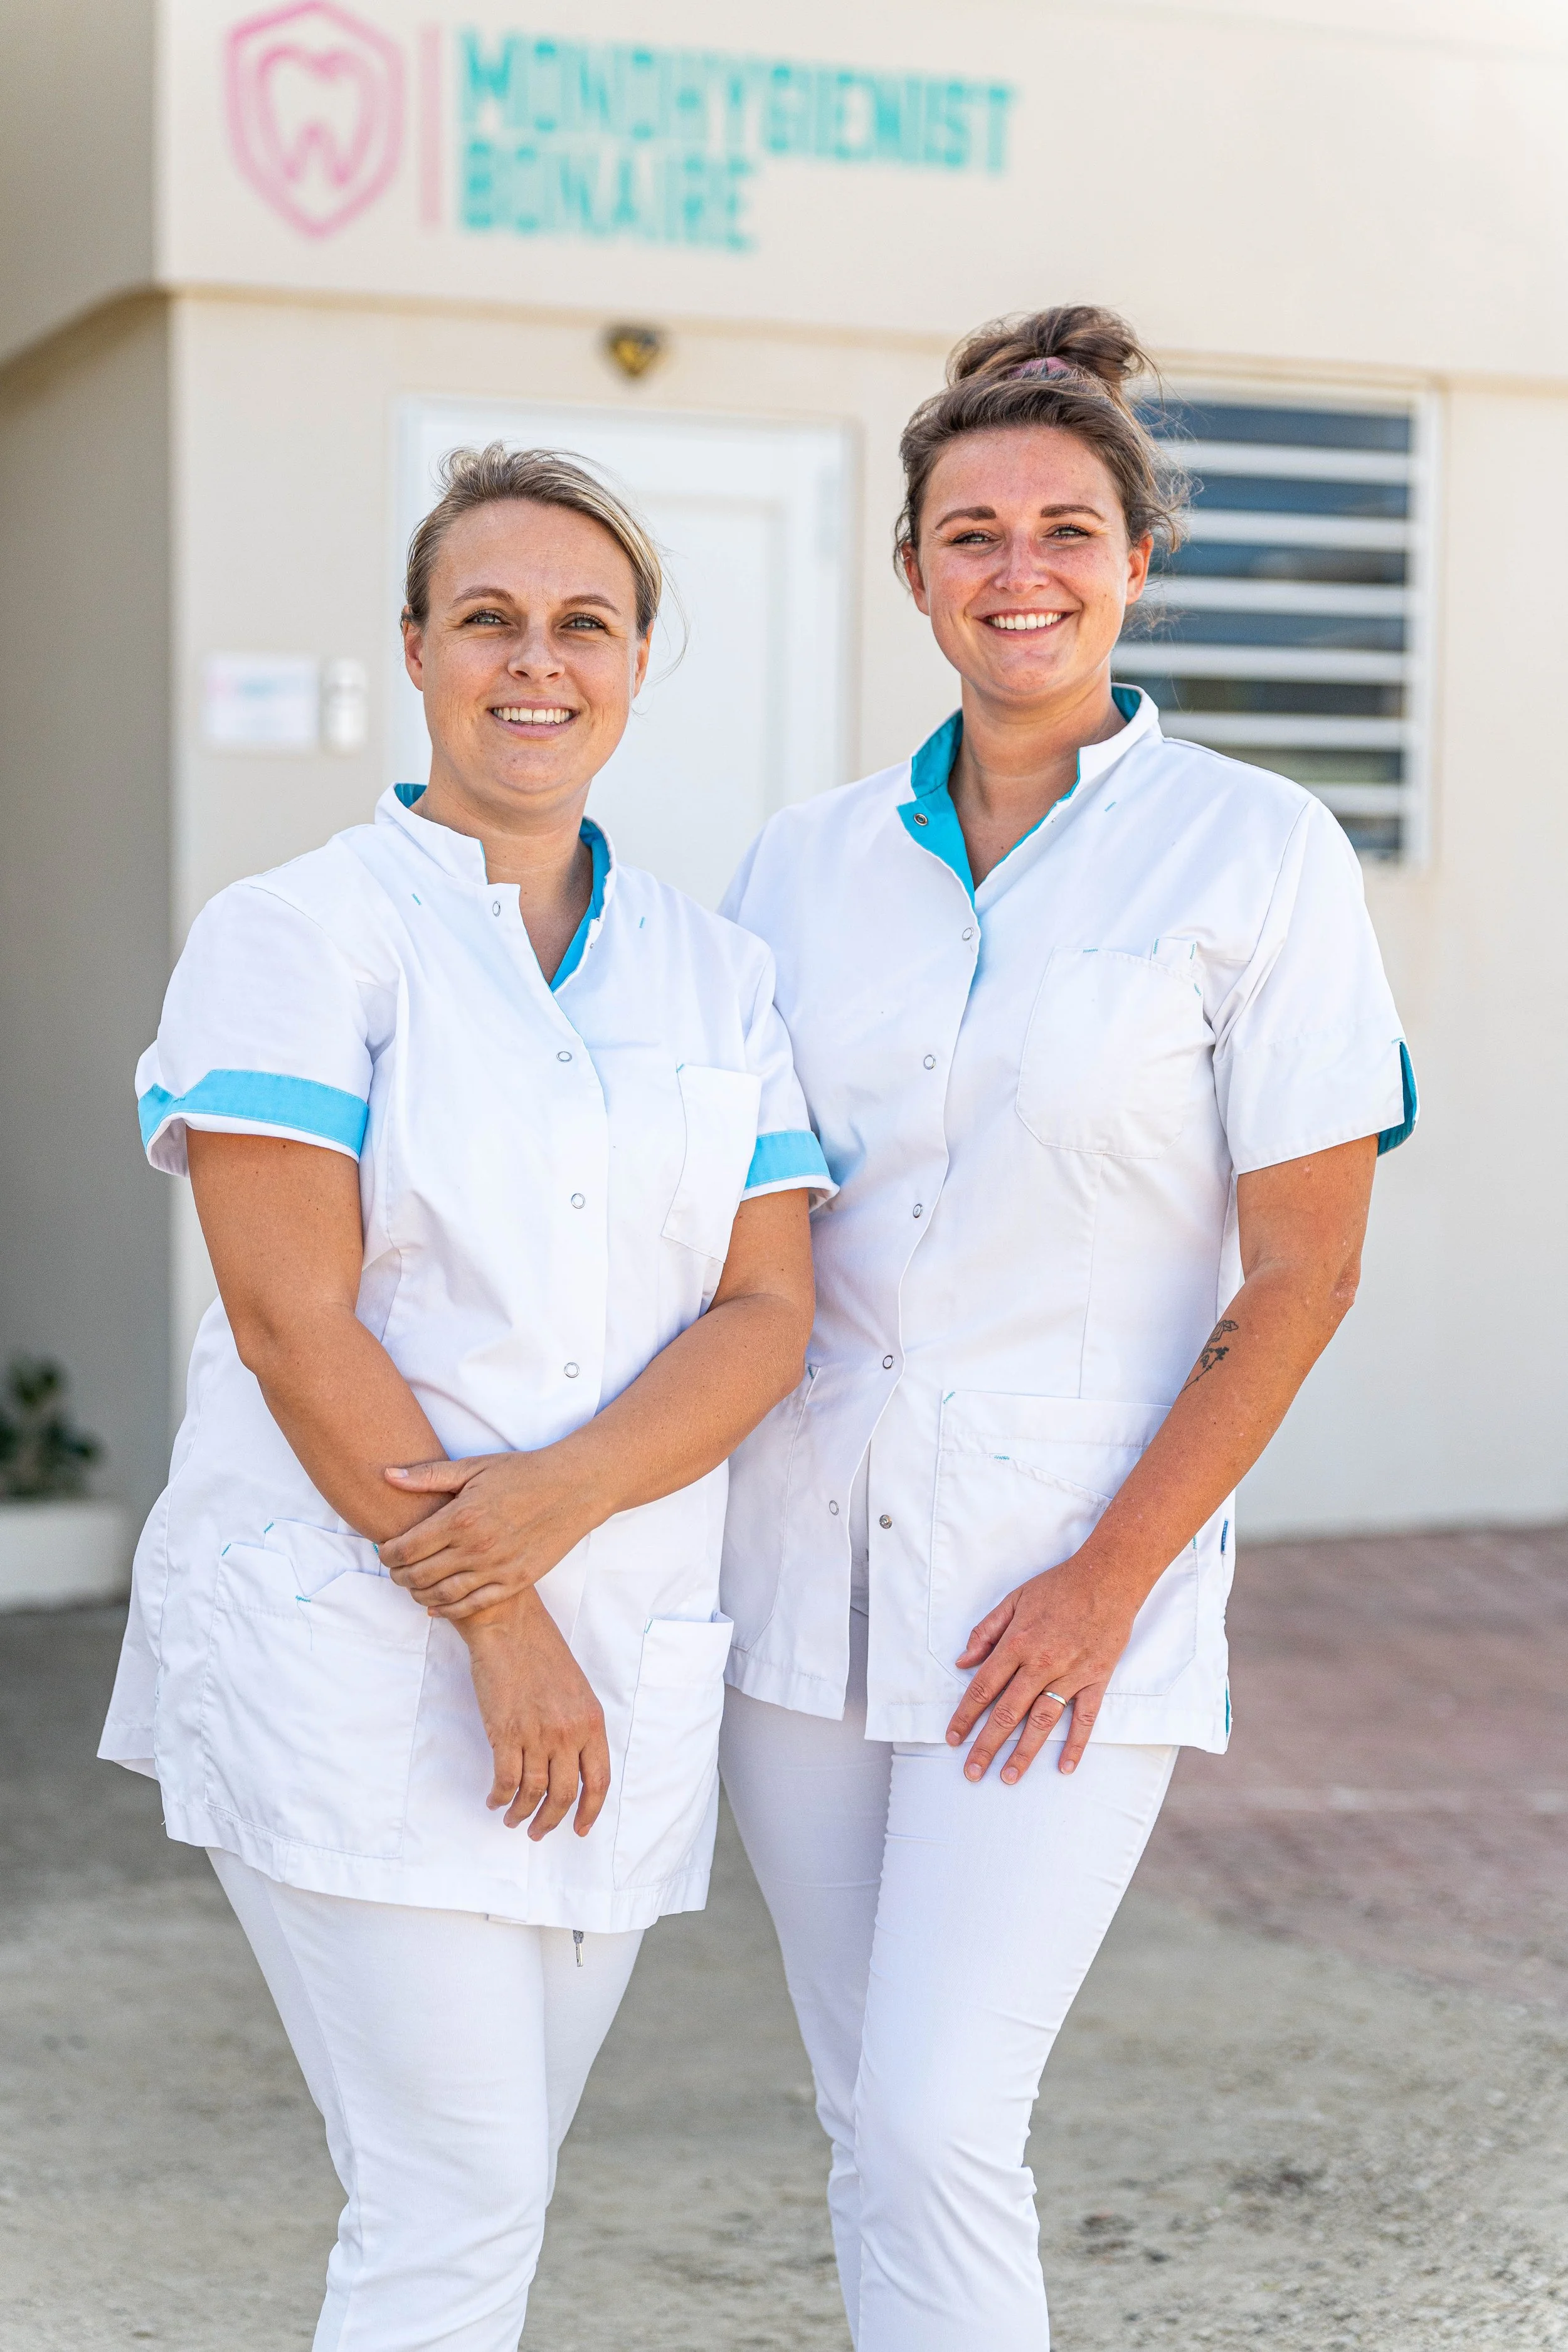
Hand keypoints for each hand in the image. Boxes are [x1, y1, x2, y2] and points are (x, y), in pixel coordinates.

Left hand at [379, 1447, 598, 1618]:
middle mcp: (476, 1547)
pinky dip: (448, 1610)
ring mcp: (496, 1568)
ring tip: (412, 1586)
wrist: (573, 1488)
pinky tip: (435, 1606)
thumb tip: (387, 1476)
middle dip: (398, 1575)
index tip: (384, 1551)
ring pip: (442, 1594)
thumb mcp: (474, 1467)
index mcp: (461, 1517)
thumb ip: (428, 1476)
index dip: (388, 1553)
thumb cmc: (522, 1473)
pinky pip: (472, 1605)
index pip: (407, 1547)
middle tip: (393, 1570)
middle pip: (419, 1574)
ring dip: (418, 1594)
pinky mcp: (515, 1581)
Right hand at [460, 1591, 610, 1837]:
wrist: (510, 1628)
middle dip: (551, 1821)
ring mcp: (536, 1735)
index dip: (590, 1811)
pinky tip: (495, 1800)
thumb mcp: (577, 1690)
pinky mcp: (505, 1734)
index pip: (598, 1781)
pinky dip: (499, 1797)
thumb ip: (579, 1728)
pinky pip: (505, 1780)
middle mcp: (568, 1733)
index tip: (579, 1828)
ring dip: (521, 1813)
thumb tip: (571, 1765)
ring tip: (513, 1819)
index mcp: (592, 1722)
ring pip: (533, 1793)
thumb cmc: (542, 1653)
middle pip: (563, 1795)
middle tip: (538, 1831)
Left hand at [945, 1551, 1139, 1782]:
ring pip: (1043, 1722)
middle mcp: (1041, 1663)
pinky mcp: (1097, 1679)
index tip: (953, 1738)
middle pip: (1008, 1712)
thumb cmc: (1059, 1586)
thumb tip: (962, 1661)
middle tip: (972, 1771)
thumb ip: (986, 1632)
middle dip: (986, 1745)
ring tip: (1008, 1777)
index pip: (983, 1687)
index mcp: (1017, 1643)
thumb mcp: (1014, 1598)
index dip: (965, 1715)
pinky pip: (1085, 1718)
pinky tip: (1065, 1767)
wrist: (1109, 1577)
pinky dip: (1076, 1744)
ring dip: (1024, 1752)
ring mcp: (1071, 1674)